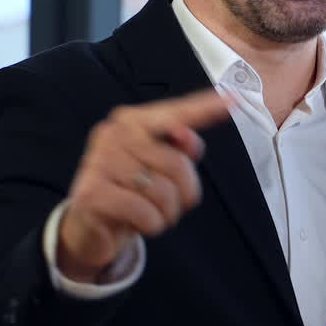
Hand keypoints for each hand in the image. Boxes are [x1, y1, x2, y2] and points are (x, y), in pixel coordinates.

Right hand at [58, 89, 231, 281]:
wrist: (89, 226)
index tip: (236, 99)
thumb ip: (179, 149)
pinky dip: (151, 225)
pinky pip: (145, 213)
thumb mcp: (159, 168)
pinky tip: (136, 222)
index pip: (177, 113)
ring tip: (151, 213)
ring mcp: (100, 161)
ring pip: (163, 191)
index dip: (206, 108)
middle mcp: (113, 133)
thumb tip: (189, 140)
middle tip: (169, 204)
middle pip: (178, 164)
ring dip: (167, 213)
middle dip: (184, 193)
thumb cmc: (132, 191)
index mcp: (132, 120)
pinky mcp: (92, 192)